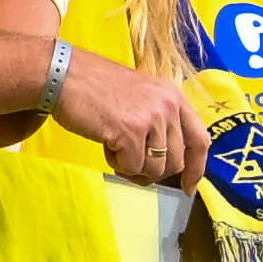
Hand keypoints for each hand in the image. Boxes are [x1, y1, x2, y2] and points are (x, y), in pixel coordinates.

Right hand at [57, 48, 203, 185]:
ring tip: (115, 147)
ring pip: (155, 169)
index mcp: (174, 96)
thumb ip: (160, 121)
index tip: (188, 187)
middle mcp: (168, 106)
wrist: (63, 74)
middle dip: (153, 170)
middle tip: (129, 161)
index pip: (199, 141)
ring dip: (133, 167)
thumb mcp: (140, 96)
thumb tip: (168, 160)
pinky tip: (106, 145)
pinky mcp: (130, 132)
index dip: (197, 169)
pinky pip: (133, 167)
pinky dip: (118, 164)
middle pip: (176, 162)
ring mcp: (150, 119)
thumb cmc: (95, 86)